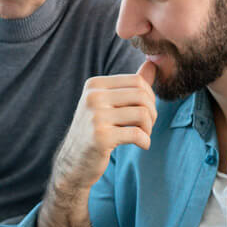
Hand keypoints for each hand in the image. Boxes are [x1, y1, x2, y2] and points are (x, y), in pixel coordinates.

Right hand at [52, 61, 157, 193]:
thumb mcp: (109, 104)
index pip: (137, 81)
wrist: (74, 163)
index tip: (146, 112)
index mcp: (94, 85)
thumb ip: (131, 85)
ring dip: (149, 128)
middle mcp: (93, 97)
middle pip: (142, 96)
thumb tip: (152, 63)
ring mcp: (95, 117)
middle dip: (152, 113)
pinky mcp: (101, 137)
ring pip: (143, 114)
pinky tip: (142, 145)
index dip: (150, 97)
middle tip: (147, 126)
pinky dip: (145, 141)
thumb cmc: (96, 131)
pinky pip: (137, 134)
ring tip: (143, 136)